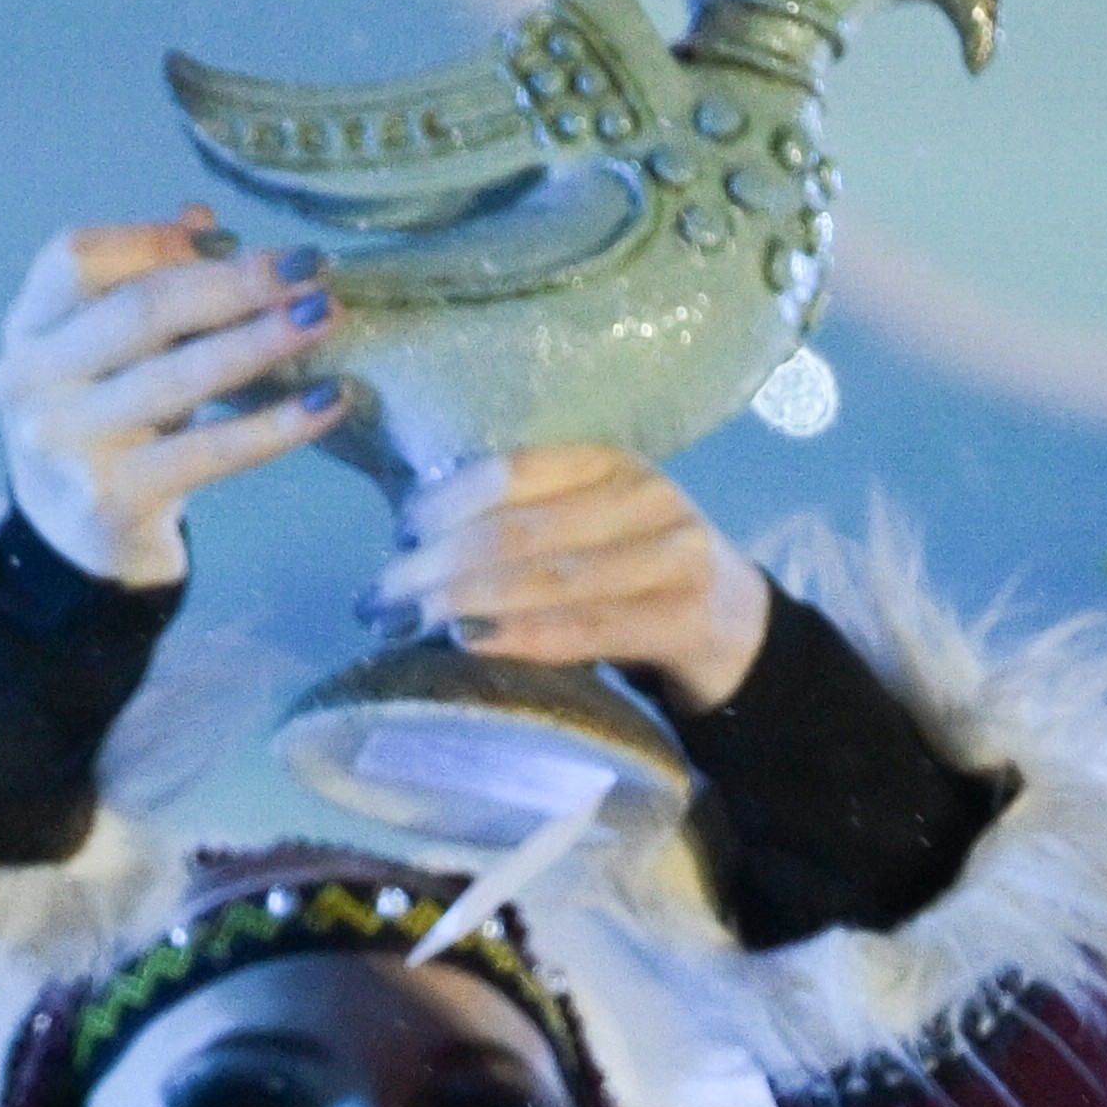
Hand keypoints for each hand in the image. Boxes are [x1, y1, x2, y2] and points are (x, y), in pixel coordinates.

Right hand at [0, 209, 346, 586]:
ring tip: (327, 315)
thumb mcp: (109, 350)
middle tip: (311, 267)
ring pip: (177, 377)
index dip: (154, 241)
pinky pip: (208, 452)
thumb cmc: (106, 422)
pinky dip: (275, 426)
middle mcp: (29, 383)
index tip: (230, 237)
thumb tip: (202, 220)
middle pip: (139, 311)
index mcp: (26, 329)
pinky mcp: (110, 501)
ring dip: (262, 341)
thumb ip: (144, 282)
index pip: (76, 257)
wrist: (75, 543)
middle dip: (234, 283)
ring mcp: (65, 445)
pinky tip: (329, 401)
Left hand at [368, 446, 771, 714]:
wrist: (730, 626)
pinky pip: (587, 629)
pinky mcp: (683, 618)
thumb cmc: (624, 573)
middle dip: (434, 566)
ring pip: (547, 581)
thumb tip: (402, 537)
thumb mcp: (578, 526)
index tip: (396, 537)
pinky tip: (470, 645)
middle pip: (519, 531)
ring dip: (463, 605)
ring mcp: (672, 556)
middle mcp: (646, 496)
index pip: (514, 470)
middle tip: (376, 601)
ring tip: (404, 626)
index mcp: (608, 461)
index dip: (444, 502)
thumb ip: (511, 520)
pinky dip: (521, 639)